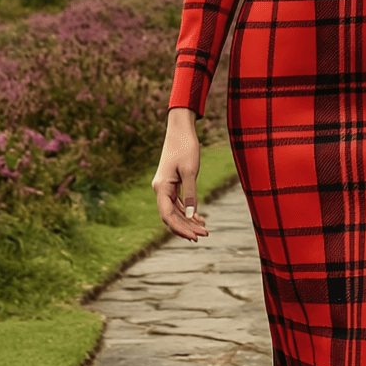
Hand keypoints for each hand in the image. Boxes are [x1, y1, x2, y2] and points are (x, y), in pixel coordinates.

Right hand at [153, 108, 208, 241]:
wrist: (181, 128)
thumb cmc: (185, 147)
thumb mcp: (190, 171)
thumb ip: (190, 194)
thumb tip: (191, 216)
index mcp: (161, 187)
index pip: (167, 216)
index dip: (180, 229)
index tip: (195, 237)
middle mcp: (160, 189)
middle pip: (171, 216)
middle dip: (186, 227)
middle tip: (205, 235)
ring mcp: (165, 186)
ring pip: (175, 210)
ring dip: (188, 221)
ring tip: (204, 229)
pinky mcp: (171, 183)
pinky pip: (177, 202)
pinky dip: (187, 211)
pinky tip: (199, 218)